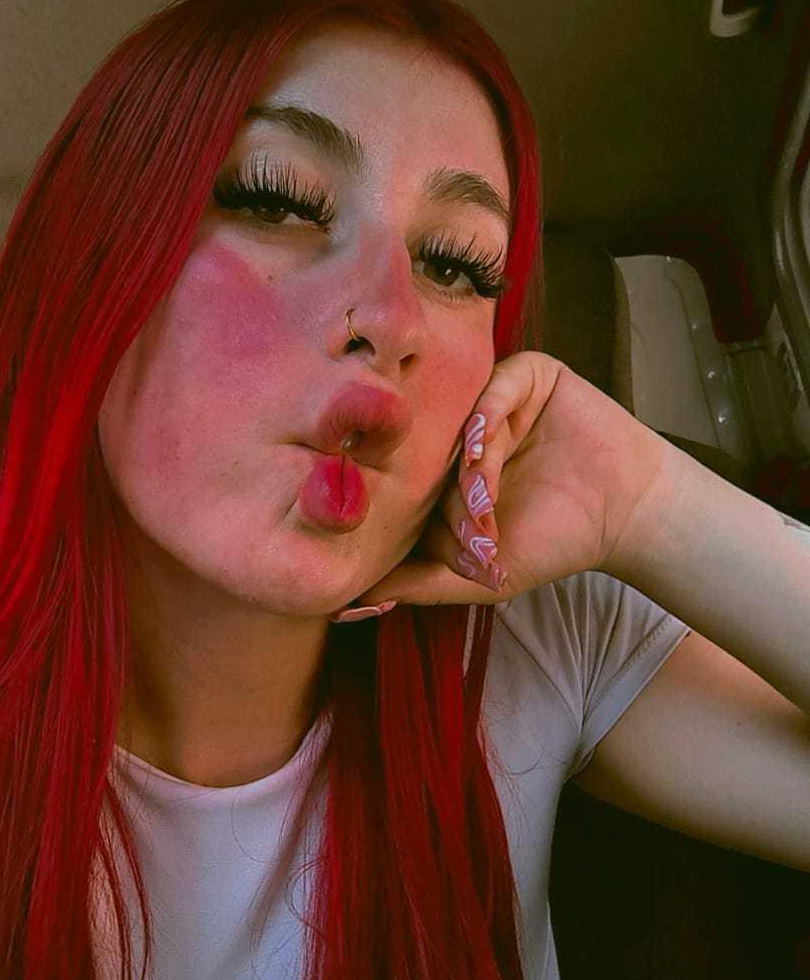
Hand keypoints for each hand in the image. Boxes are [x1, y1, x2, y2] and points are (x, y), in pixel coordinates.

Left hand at [332, 350, 669, 619]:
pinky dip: (487, 420)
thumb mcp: (478, 576)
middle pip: (430, 459)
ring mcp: (489, 403)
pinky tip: (485, 449)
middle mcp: (457, 436)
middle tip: (475, 536)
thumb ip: (418, 584)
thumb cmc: (553, 544)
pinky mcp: (524, 377)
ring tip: (486, 507)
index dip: (424, 526)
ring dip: (469, 472)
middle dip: (449, 504)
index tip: (454, 560)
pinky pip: (493, 388)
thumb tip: (352, 602)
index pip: (410, 491)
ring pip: (458, 429)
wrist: (627, 515)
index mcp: (438, 474)